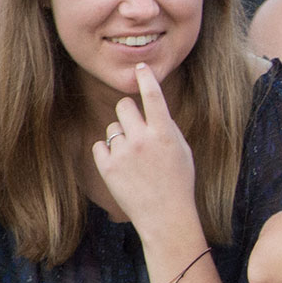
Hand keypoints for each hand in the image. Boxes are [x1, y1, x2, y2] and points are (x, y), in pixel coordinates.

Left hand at [90, 65, 198, 234]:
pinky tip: (121, 166)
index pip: (153, 97)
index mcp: (165, 133)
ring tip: (133, 158)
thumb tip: (149, 110)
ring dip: (120, 136)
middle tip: (136, 128)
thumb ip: (166, 127)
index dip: (146, 78)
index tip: (140, 67)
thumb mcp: (181, 150)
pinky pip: (100, 145)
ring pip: (112, 127)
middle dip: (128, 113)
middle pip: (123, 106)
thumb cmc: (178, 181)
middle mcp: (143, 139)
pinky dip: (108, 153)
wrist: (166, 215)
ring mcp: (123, 153)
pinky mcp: (107, 167)